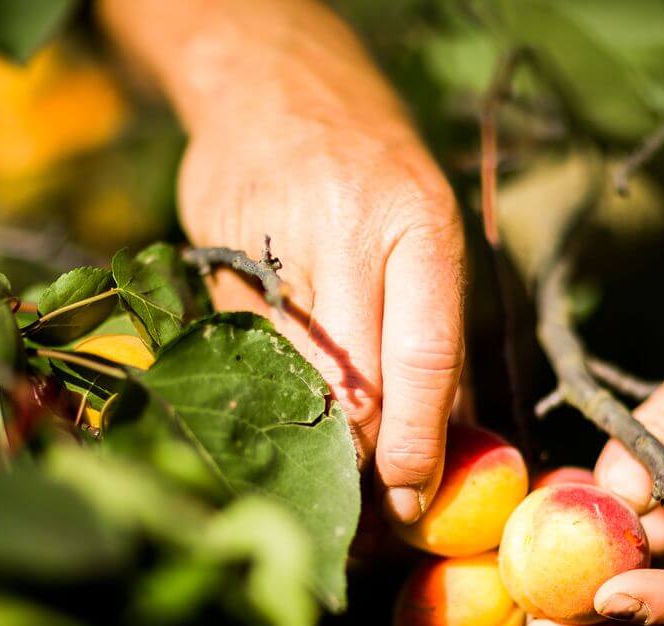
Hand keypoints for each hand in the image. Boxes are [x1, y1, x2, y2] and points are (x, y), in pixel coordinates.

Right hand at [178, 104, 465, 521]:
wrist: (272, 80)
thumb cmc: (373, 170)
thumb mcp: (429, 231)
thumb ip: (437, 334)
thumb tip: (447, 443)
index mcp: (420, 226)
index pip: (424, 358)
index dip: (416, 444)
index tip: (411, 499)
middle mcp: (349, 232)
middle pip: (354, 382)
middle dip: (361, 458)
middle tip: (368, 508)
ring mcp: (273, 244)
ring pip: (294, 378)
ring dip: (311, 435)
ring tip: (327, 471)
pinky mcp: (215, 257)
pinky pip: (249, 350)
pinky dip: (271, 387)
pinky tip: (282, 396)